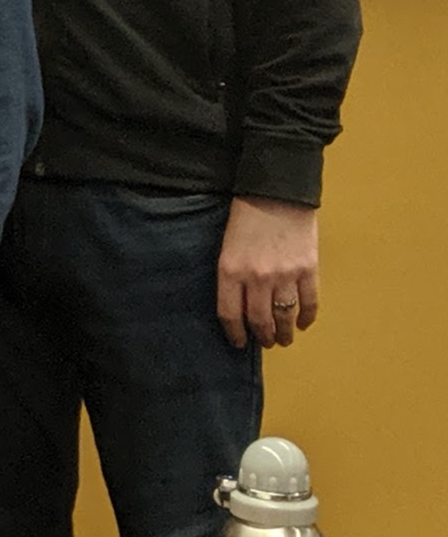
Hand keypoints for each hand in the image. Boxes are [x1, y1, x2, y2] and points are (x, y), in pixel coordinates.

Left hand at [217, 195, 320, 349]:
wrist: (276, 193)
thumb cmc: (245, 217)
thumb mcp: (226, 247)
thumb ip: (232, 275)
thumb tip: (239, 303)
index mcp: (230, 271)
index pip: (230, 314)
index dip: (234, 333)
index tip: (238, 342)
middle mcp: (257, 278)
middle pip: (259, 319)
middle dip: (263, 336)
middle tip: (266, 343)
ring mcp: (285, 275)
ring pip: (285, 315)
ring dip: (285, 332)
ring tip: (284, 340)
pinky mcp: (308, 269)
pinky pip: (309, 302)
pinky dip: (307, 317)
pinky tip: (304, 324)